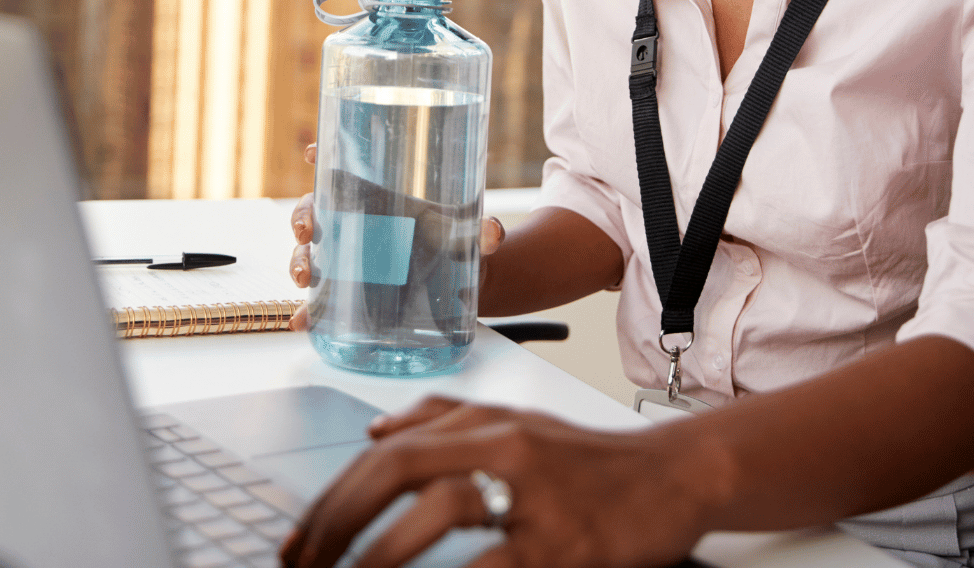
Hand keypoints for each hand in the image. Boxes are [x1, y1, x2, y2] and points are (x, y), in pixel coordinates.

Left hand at [278, 397, 713, 567]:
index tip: (298, 543)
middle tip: (302, 567)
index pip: (388, 452)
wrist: (675, 477)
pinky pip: (494, 565)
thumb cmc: (587, 462)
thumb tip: (373, 433)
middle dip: (338, 521)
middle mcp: (506, 449)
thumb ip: (444, 421)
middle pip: (400, 469)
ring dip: (382, 553)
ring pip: (442, 508)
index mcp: (486, 424)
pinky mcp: (565, 545)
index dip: (334, 496)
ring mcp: (537, 496)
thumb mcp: (516, 424)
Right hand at [287, 144, 505, 330]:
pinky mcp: (346, 293)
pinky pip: (318, 300)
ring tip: (305, 278)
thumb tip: (493, 232)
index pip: (341, 170)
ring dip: (297, 262)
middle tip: (307, 229)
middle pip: (312, 209)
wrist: (456, 287)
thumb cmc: (453, 245)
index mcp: (375, 197)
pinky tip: (301, 322)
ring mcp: (345, 259)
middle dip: (301, 216)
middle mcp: (352, 224)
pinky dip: (305, 312)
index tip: (313, 151)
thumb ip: (480, 233)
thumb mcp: (465, 235)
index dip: (323, 157)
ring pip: (306, 252)